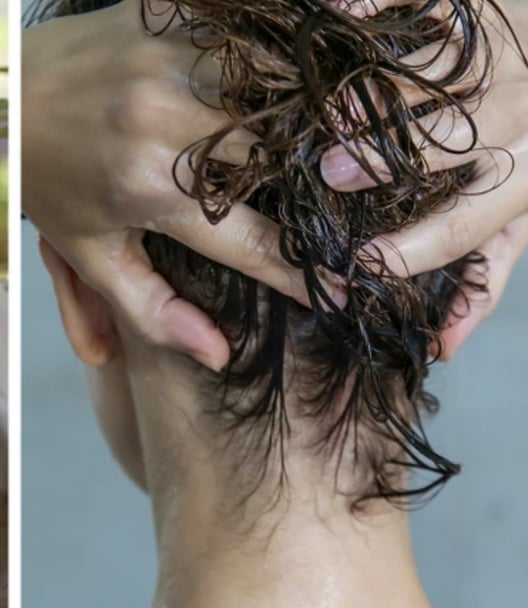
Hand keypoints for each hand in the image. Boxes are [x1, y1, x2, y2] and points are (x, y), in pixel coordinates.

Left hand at [22, 1, 376, 368]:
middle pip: (277, 159)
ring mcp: (170, 58)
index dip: (301, 270)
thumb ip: (151, 308)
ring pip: (278, 90)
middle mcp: (164, 121)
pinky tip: (299, 83)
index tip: (345, 289)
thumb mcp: (89, 254)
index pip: (249, 240)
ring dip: (308, 120)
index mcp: (147, 186)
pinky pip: (254, 35)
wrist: (5, 96)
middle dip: (314, 191)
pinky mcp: (171, 15)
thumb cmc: (49, 181)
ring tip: (334, 147)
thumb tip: (217, 354)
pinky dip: (282, 61)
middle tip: (342, 210)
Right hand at [320, 0, 527, 357]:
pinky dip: (381, 6)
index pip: (472, 221)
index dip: (417, 249)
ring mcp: (502, 50)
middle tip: (330, 171)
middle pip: (458, 137)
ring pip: (441, 71)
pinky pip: (426, 1)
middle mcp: (526, 110)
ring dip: (380, 92)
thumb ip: (484, 273)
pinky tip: (341, 16)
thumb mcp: (524, 216)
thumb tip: (441, 344)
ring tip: (329, 110)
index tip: (361, 264)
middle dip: (391, 158)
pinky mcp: (479, 2)